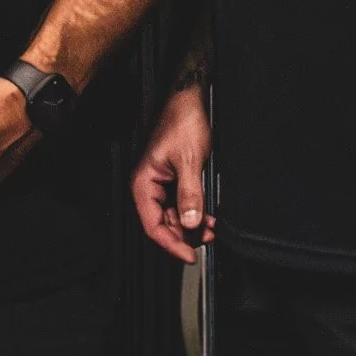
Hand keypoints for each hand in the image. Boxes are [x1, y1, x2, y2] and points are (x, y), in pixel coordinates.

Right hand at [131, 85, 213, 262]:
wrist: (189, 100)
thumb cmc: (182, 122)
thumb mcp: (189, 160)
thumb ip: (190, 194)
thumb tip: (190, 222)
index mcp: (144, 182)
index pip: (153, 225)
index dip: (171, 243)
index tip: (189, 255)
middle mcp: (149, 186)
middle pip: (163, 224)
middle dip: (185, 235)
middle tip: (206, 241)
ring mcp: (161, 183)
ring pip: (174, 216)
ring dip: (192, 225)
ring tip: (211, 229)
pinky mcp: (173, 179)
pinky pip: (181, 204)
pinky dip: (194, 213)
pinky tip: (208, 218)